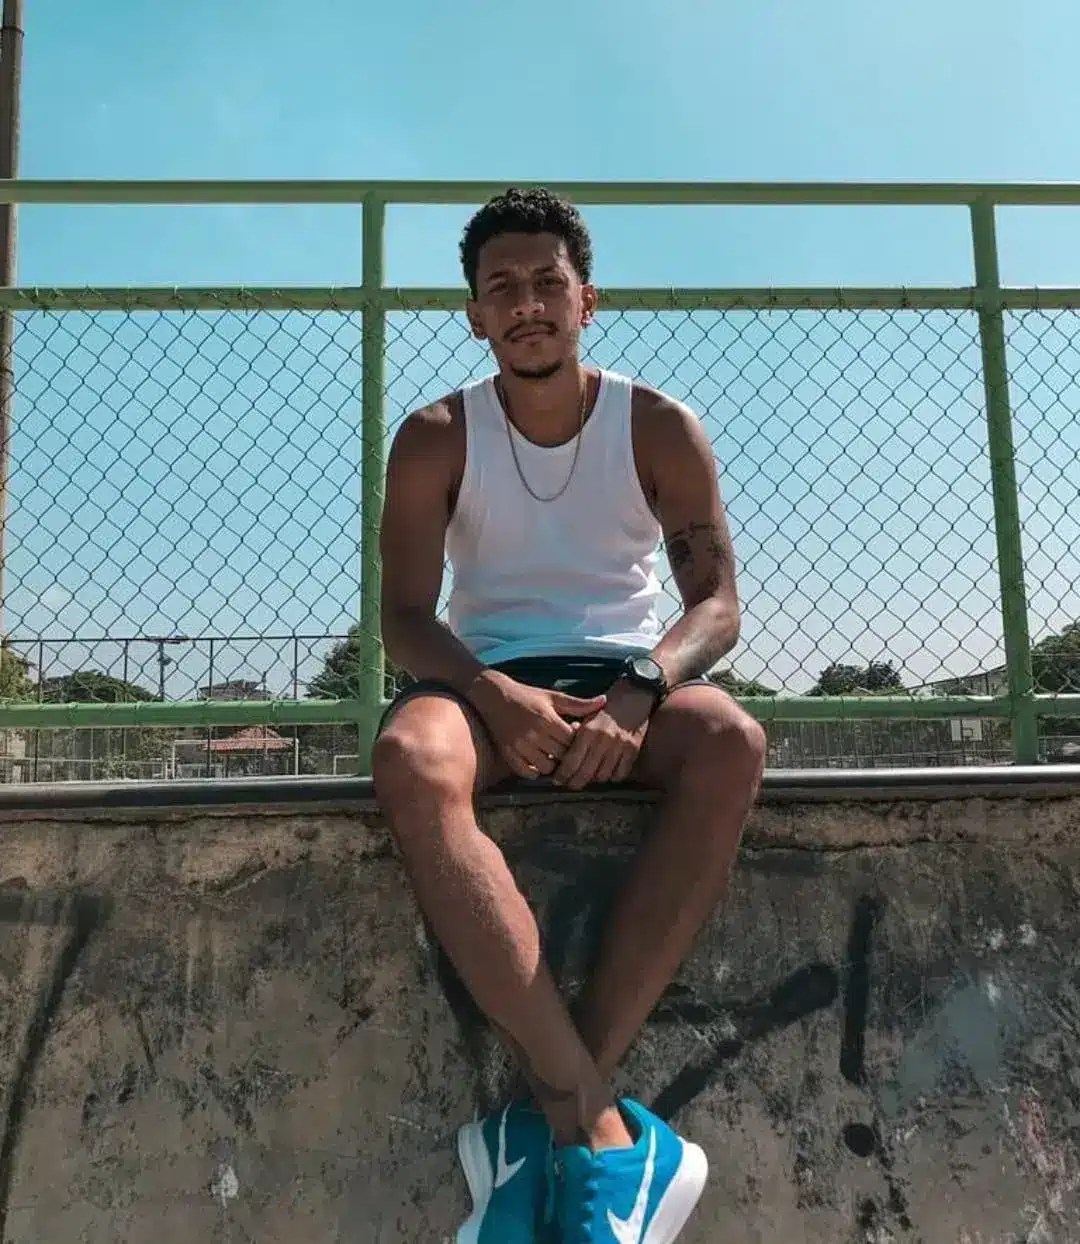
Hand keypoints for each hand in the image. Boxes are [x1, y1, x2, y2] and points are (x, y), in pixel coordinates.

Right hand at [469, 671, 606, 778]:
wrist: (494, 696)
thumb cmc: (528, 696)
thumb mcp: (553, 697)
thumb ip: (579, 704)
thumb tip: (604, 701)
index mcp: (547, 719)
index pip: (573, 741)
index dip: (577, 742)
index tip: (575, 737)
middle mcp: (533, 734)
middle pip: (561, 756)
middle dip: (567, 754)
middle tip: (567, 749)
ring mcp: (519, 746)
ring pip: (546, 768)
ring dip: (552, 765)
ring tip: (552, 755)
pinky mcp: (508, 754)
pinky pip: (527, 773)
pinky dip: (535, 771)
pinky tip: (537, 760)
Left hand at [552, 680, 653, 789]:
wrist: (633, 696)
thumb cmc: (605, 709)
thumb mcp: (585, 717)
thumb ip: (575, 735)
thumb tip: (562, 756)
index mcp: (588, 730)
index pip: (572, 760)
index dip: (563, 774)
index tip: (558, 780)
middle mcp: (603, 739)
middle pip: (586, 772)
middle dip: (575, 782)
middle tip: (570, 785)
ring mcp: (620, 745)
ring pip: (603, 775)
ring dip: (594, 780)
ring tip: (588, 778)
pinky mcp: (633, 749)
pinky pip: (620, 774)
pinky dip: (612, 777)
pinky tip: (606, 773)